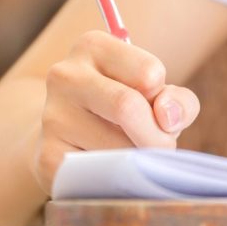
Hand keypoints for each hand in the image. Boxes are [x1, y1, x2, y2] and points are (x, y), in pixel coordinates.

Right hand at [32, 30, 200, 194]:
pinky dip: (116, 179)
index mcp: (92, 46)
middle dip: (157, 137)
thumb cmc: (122, 114)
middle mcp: (64, 74)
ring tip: (129, 158)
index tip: (150, 108)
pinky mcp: (47, 155)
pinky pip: (98, 174)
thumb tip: (166, 118)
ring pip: (115, 146)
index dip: (161, 99)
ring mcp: (51, 115)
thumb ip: (179, 102)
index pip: (149, 73)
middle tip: (157, 148)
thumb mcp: (157, 97)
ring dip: (138, 162)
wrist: (68, 140)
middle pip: (127, 106)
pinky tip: (107, 171)